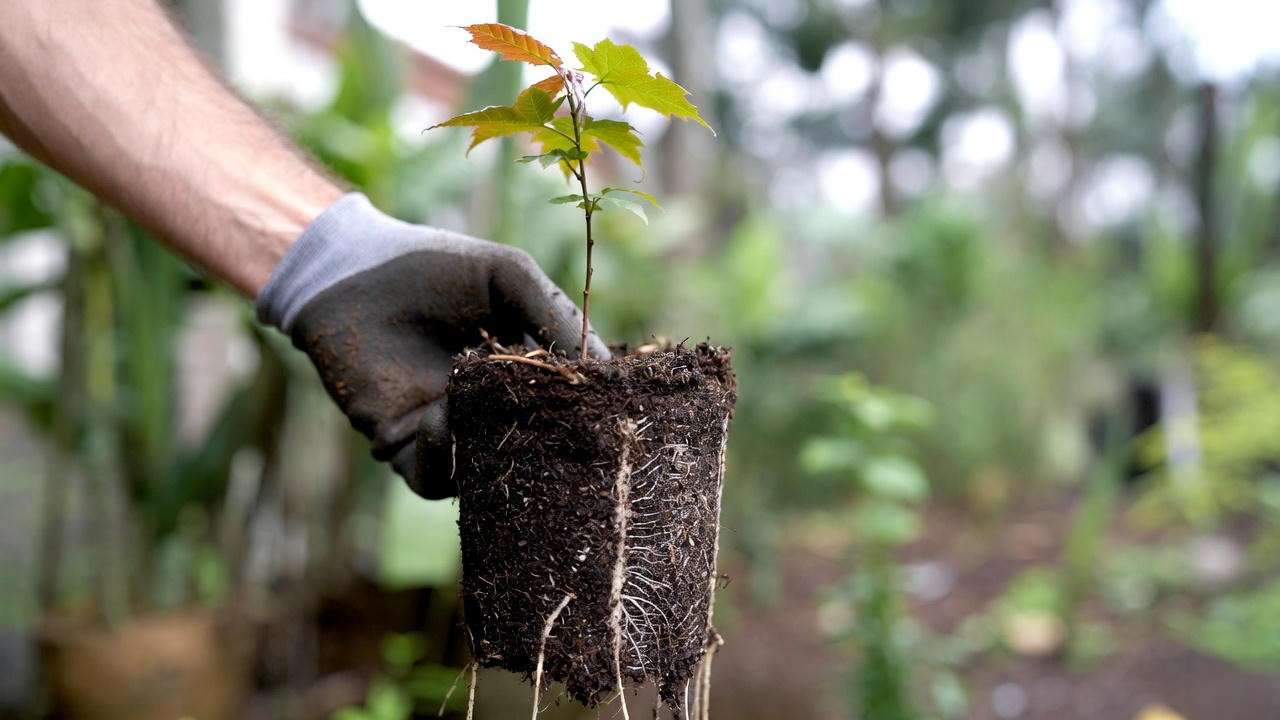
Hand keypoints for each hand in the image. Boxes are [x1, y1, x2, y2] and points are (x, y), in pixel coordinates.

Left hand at [257, 193, 608, 497]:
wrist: (348, 272)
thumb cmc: (431, 267)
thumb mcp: (509, 276)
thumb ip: (555, 316)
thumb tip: (604, 369)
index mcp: (524, 373)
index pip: (567, 407)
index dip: (588, 413)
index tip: (607, 411)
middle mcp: (491, 411)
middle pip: (534, 450)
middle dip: (551, 446)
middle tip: (566, 436)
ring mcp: (451, 434)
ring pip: (489, 472)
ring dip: (497, 451)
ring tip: (498, 416)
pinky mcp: (405, 448)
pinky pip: (434, 480)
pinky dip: (443, 456)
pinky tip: (441, 414)